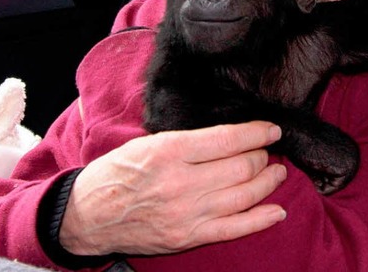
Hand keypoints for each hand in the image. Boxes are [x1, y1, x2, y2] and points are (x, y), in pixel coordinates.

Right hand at [59, 121, 286, 255]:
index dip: (257, 133)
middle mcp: (182, 183)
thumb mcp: (150, 142)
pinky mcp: (188, 237)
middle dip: (262, 156)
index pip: (228, 139)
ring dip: (268, 183)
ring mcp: (187, 214)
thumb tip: (231, 136)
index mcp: (170, 151)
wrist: (89, 215)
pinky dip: (261, 219)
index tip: (273, 129)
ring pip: (244, 196)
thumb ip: (190, 140)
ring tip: (277, 173)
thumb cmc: (119, 171)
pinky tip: (277, 211)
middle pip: (241, 167)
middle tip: (268, 150)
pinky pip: (235, 229)